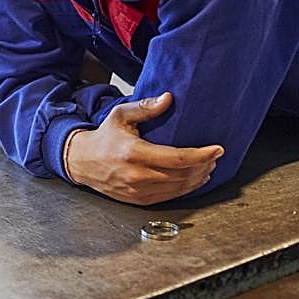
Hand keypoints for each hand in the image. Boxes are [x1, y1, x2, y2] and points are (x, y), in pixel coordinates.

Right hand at [64, 92, 223, 204]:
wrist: (81, 161)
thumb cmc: (103, 137)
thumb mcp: (120, 115)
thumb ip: (145, 107)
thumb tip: (167, 98)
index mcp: (134, 153)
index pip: (177, 158)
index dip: (202, 155)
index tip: (217, 149)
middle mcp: (137, 175)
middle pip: (183, 175)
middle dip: (204, 166)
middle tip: (215, 156)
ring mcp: (138, 190)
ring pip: (179, 188)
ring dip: (198, 178)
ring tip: (208, 167)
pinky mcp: (138, 200)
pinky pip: (169, 197)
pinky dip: (186, 189)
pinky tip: (193, 180)